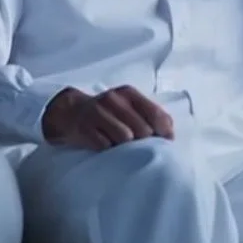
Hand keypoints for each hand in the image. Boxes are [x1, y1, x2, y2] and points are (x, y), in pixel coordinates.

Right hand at [42, 85, 173, 150]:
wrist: (72, 112)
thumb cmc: (108, 112)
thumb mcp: (128, 106)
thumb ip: (150, 115)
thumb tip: (170, 135)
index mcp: (129, 93)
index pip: (155, 114)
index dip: (163, 132)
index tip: (165, 143)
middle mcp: (114, 99)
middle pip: (141, 129)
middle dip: (144, 142)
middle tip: (141, 148)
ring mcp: (98, 112)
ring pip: (124, 137)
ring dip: (126, 147)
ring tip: (123, 148)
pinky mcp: (85, 128)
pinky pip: (104, 145)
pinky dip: (108, 149)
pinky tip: (107, 147)